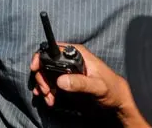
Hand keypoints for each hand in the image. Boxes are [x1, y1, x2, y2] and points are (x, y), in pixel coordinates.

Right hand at [30, 44, 145, 124]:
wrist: (117, 101)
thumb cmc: (112, 90)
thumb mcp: (98, 86)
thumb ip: (80, 83)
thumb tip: (60, 80)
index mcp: (77, 54)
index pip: (53, 49)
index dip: (41, 57)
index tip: (35, 68)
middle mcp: (70, 60)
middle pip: (46, 62)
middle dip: (41, 76)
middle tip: (45, 90)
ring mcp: (67, 71)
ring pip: (46, 73)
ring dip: (43, 86)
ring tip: (48, 98)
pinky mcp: (66, 82)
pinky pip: (51, 83)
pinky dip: (47, 91)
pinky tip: (49, 99)